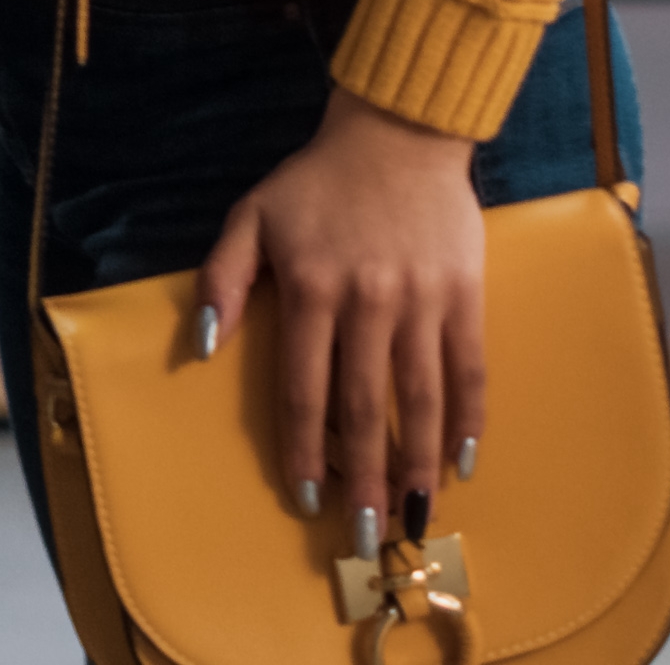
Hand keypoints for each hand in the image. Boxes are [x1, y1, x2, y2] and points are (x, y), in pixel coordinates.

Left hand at [199, 88, 486, 521]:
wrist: (398, 134)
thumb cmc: (315, 183)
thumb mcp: (250, 217)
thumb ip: (221, 281)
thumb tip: (201, 348)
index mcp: (310, 288)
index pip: (303, 386)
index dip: (302, 447)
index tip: (305, 498)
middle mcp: (368, 301)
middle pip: (364, 406)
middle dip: (361, 476)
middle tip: (363, 535)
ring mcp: (422, 300)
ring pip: (421, 397)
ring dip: (417, 463)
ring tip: (414, 517)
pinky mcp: (465, 294)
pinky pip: (468, 368)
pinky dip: (468, 418)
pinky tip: (461, 461)